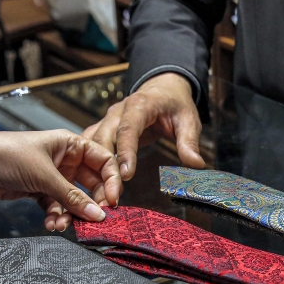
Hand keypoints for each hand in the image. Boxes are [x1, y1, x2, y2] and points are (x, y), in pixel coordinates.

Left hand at [0, 129, 121, 230]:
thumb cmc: (9, 156)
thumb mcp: (44, 175)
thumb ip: (72, 197)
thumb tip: (98, 215)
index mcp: (70, 145)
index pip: (103, 161)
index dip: (111, 181)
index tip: (112, 201)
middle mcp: (65, 160)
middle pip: (91, 184)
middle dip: (91, 203)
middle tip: (93, 219)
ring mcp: (53, 176)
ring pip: (73, 199)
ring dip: (71, 213)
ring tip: (64, 224)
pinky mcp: (40, 191)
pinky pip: (57, 206)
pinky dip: (56, 216)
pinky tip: (51, 224)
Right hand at [82, 72, 204, 197]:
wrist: (162, 89)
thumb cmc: (175, 104)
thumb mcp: (188, 119)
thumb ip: (189, 142)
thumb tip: (196, 165)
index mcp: (139, 105)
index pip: (128, 128)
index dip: (126, 151)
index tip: (126, 175)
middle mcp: (118, 112)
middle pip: (104, 137)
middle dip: (103, 165)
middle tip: (110, 193)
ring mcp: (108, 120)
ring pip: (92, 143)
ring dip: (92, 167)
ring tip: (99, 194)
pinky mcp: (104, 129)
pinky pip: (90, 146)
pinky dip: (87, 163)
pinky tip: (89, 184)